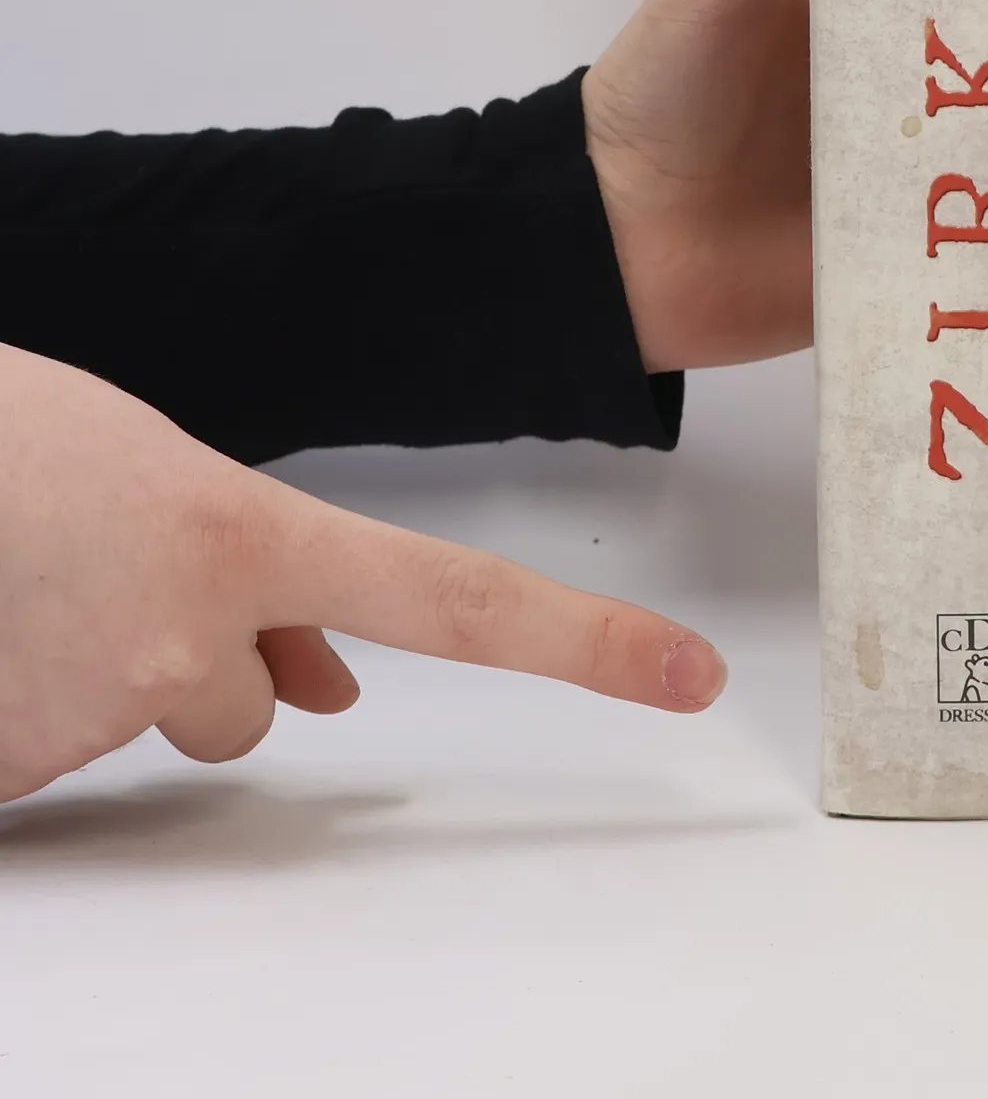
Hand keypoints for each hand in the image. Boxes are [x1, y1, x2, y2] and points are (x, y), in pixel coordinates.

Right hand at [0, 344, 726, 805]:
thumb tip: (337, 684)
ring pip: (179, 729)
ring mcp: (98, 708)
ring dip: (134, 681)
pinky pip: (74, 759)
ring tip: (48, 592)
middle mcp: (192, 636)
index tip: (690, 677)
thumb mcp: (175, 479)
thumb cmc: (25, 447)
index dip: (587, 645)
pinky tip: (11, 633)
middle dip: (221, 659)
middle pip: (266, 706)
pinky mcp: (14, 769)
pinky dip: (51, 712)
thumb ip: (273, 575)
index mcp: (248, 534)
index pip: (459, 602)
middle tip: (110, 574)